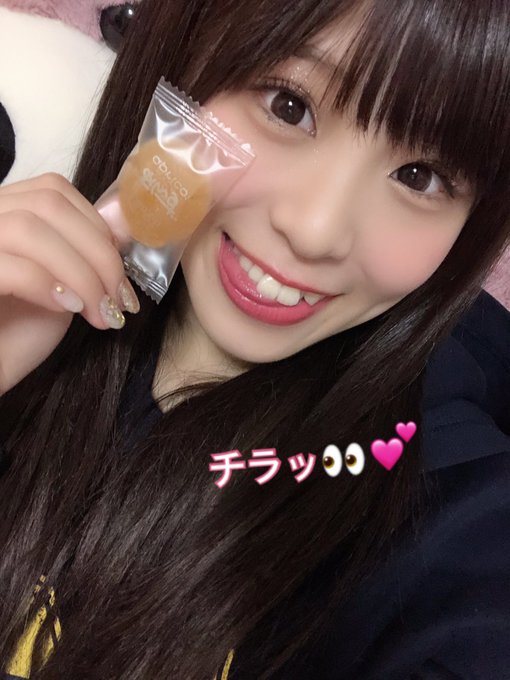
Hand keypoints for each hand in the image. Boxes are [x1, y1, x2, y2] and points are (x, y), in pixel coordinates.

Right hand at [0, 173, 139, 394]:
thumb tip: (126, 221)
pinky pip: (11, 266)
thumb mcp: (63, 287)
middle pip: (47, 203)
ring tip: (100, 312)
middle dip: (98, 252)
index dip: (97, 227)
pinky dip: (49, 286)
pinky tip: (70, 309)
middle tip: (119, 299)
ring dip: (81, 273)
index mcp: (4, 213)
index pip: (53, 190)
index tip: (119, 272)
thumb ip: (84, 253)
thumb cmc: (15, 335)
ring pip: (28, 228)